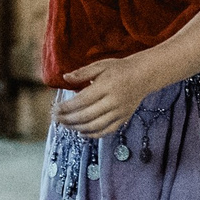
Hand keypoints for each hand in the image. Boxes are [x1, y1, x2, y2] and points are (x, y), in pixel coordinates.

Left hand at [52, 51, 168, 137]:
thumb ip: (82, 73)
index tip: (55, 109)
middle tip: (57, 119)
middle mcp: (113, 101)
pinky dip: (93, 134)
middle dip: (69, 119)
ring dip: (77, 128)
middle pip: (86, 115)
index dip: (66, 107)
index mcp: (106, 86)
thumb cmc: (119, 69)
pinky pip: (106, 131)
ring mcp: (119, 112)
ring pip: (95, 126)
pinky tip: (81, 133)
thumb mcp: (101, 65)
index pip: (82, 100)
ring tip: (66, 126)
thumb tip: (65, 77)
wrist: (143, 75)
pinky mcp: (123, 119)